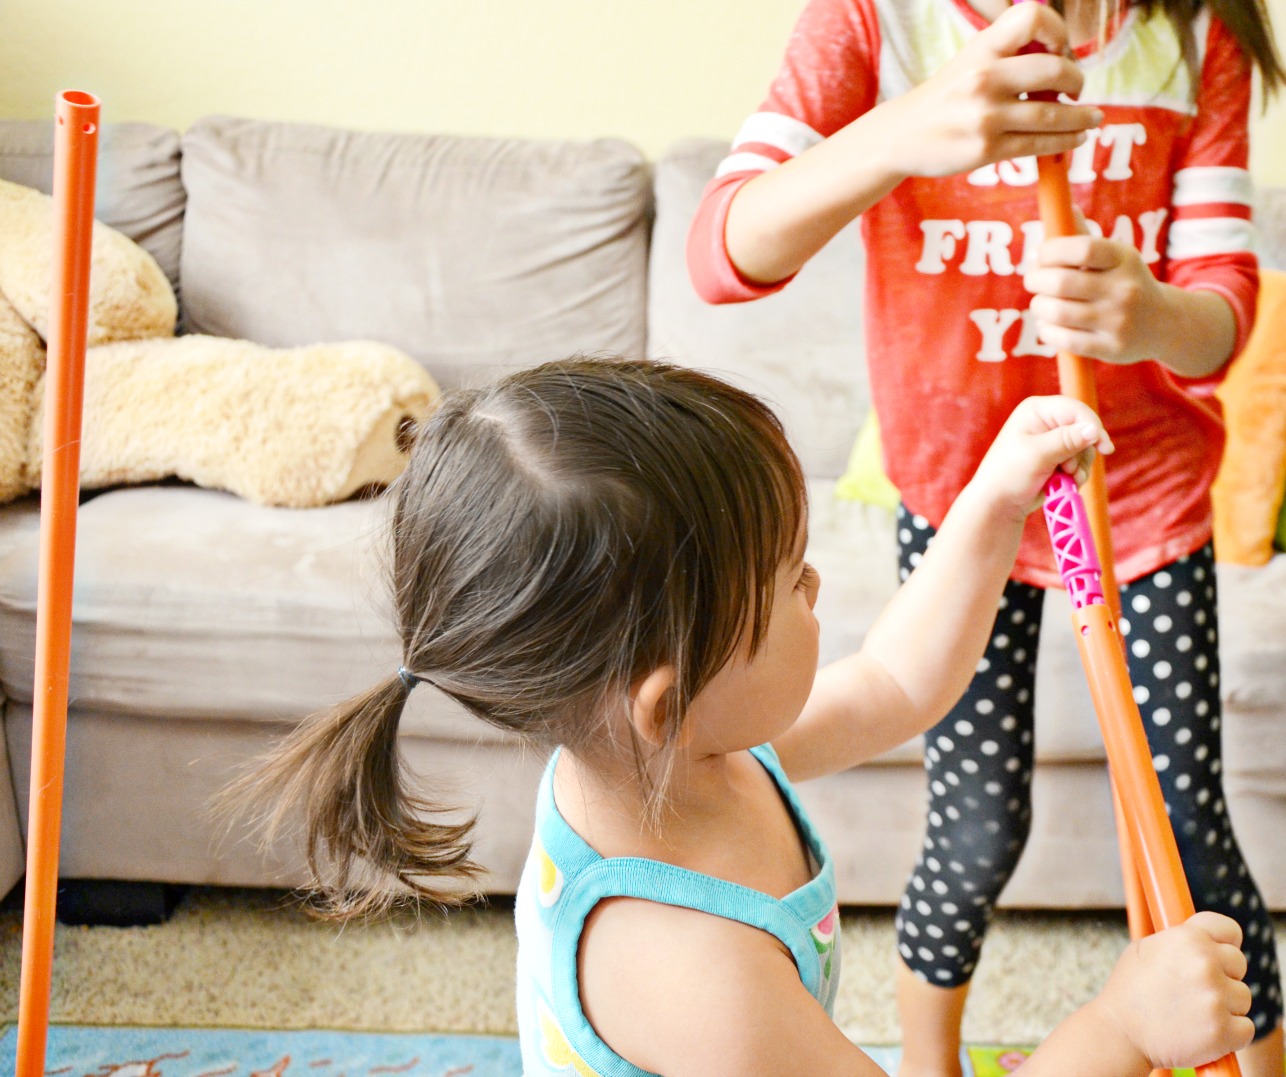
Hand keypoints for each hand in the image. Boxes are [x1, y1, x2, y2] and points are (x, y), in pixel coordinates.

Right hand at [881, 2, 1100, 179]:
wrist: (900, 136)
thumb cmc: (944, 98)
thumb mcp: (970, 62)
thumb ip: (1009, 58)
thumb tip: (1063, 66)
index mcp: (982, 48)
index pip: (1032, 17)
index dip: (1057, 31)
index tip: (1060, 51)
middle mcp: (984, 78)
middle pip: (1054, 69)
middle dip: (1077, 80)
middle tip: (1077, 90)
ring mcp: (985, 116)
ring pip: (1053, 114)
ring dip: (1081, 118)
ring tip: (1091, 119)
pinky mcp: (986, 149)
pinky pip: (1038, 144)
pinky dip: (1065, 142)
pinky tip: (1075, 140)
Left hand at [970, 395, 1113, 519]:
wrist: (1000, 503)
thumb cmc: (1010, 474)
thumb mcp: (1038, 455)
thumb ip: (1067, 440)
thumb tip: (1094, 428)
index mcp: (1037, 410)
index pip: (1076, 410)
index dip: (1093, 427)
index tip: (1104, 448)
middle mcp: (1047, 420)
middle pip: (1085, 429)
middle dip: (1082, 452)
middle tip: (1067, 469)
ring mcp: (1053, 439)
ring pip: (1086, 448)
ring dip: (1079, 466)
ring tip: (1064, 477)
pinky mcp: (1059, 456)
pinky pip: (1081, 461)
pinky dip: (1077, 473)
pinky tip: (1064, 482)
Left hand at [1024, 228, 1167, 363]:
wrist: (1165, 324)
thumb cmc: (1125, 283)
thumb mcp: (1115, 258)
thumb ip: (1085, 238)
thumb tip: (1063, 208)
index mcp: (1124, 259)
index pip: (1082, 248)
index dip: (1051, 250)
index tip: (1041, 254)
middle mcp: (1124, 289)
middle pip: (1061, 283)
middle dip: (1035, 279)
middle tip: (1033, 280)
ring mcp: (1119, 321)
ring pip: (1057, 312)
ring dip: (1039, 306)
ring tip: (1042, 303)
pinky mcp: (1111, 348)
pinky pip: (1063, 339)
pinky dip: (1046, 331)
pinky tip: (1048, 325)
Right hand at [1094, 911, 1255, 1069]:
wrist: (1119, 1033)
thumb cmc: (1129, 990)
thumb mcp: (1145, 948)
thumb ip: (1180, 939)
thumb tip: (1206, 938)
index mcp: (1187, 938)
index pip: (1229, 929)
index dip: (1225, 942)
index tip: (1219, 952)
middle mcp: (1205, 963)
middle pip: (1239, 964)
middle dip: (1223, 975)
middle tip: (1195, 989)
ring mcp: (1216, 997)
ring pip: (1242, 997)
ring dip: (1225, 1006)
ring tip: (1193, 1012)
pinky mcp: (1224, 1031)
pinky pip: (1245, 1028)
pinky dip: (1230, 1033)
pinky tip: (1203, 1030)